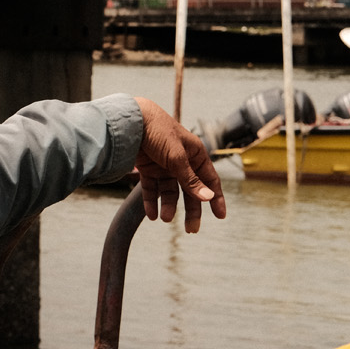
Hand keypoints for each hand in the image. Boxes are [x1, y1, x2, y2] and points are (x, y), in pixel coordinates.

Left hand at [132, 97, 225, 232]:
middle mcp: (181, 161)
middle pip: (190, 190)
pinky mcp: (147, 168)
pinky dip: (152, 201)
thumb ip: (190, 179)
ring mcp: (164, 165)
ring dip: (169, 206)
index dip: (216, 197)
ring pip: (170, 191)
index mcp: (194, 154)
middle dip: (192, 209)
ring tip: (165, 218)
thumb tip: (208, 197)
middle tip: (192, 229)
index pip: (209, 179)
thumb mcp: (177, 156)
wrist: (129, 119)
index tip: (220, 216)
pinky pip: (152, 189)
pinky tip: (152, 214)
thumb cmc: (158, 131)